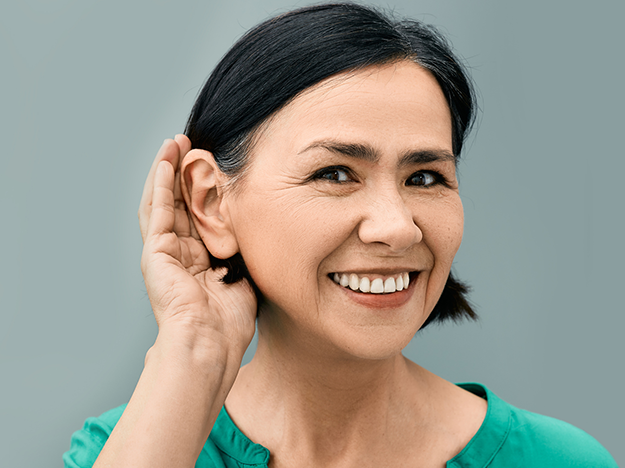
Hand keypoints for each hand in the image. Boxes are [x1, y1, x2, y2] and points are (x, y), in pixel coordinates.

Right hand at [138, 136, 256, 353]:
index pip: (200, 215)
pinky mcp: (154, 252)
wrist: (211, 342)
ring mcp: (164, 252)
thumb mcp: (243, 274)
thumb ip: (243, 250)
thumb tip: (261, 228)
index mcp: (199, 259)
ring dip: (169, 170)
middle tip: (193, 143)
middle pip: (180, 202)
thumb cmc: (231, 319)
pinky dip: (160, 184)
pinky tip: (165, 160)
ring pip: (164, 201)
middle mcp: (179, 253)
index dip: (205, 188)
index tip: (215, 164)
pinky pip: (157, 211)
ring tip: (176, 142)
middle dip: (185, 172)